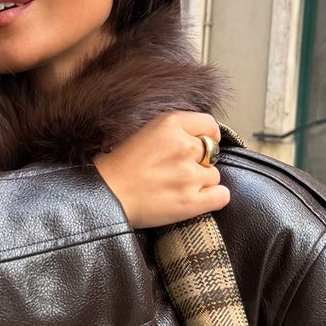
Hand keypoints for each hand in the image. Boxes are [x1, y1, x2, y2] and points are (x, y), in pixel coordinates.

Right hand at [92, 111, 230, 230]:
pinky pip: (222, 196)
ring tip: (177, 187)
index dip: (207, 136)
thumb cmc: (116, 167)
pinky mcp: (191, 201)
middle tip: (178, 170)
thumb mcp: (143, 132)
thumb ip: (172, 130)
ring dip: (201, 182)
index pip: (209, 125)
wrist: (104, 196)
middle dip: (200, 161)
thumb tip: (197, 137)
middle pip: (212, 152)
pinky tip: (197, 199)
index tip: (201, 144)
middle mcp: (184, 146)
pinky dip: (213, 198)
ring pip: (214, 176)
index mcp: (170, 124)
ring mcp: (189, 175)